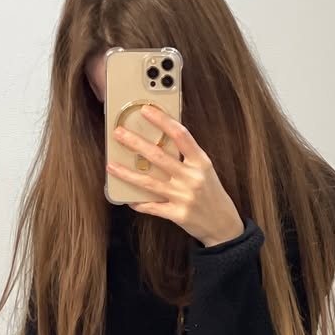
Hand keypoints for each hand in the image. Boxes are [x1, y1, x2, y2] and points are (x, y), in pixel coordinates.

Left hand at [106, 103, 244, 246]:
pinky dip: (138, 203)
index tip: (145, 110)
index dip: (162, 120)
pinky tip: (126, 198)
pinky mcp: (177, 214)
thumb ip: (187, 156)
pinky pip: (152, 207)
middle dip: (136, 143)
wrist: (223, 224)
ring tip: (111, 166)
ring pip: (149, 183)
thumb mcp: (205, 170)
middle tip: (118, 133)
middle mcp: (191, 177)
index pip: (180, 135)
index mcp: (200, 162)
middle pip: (158, 156)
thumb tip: (162, 140)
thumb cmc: (211, 193)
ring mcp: (183, 197)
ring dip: (127, 174)